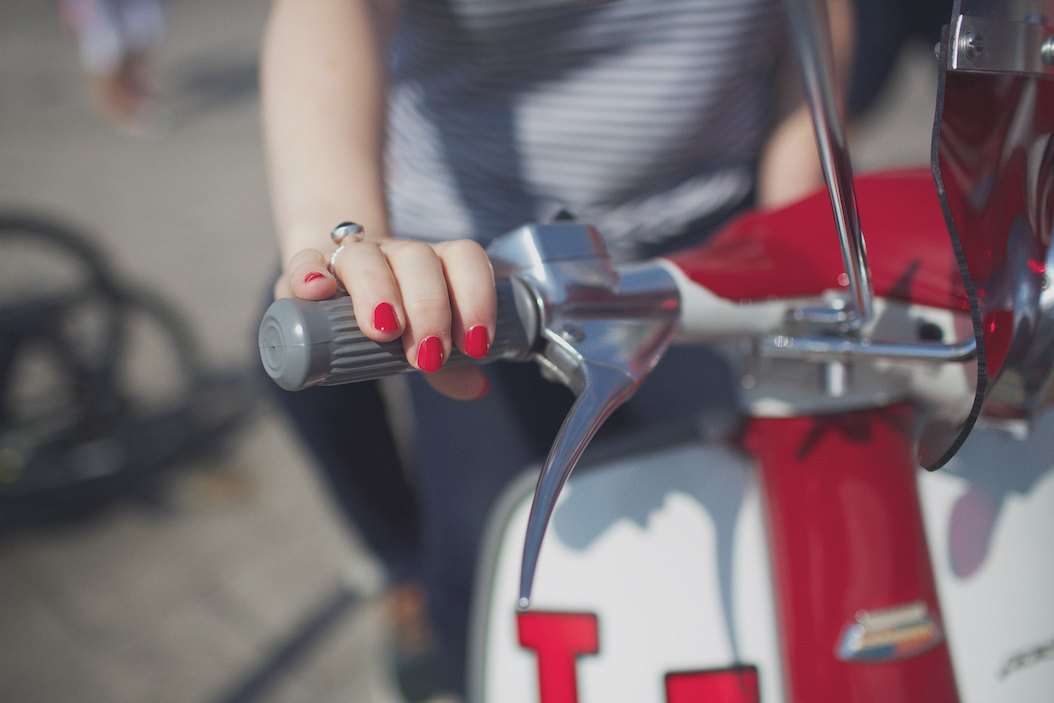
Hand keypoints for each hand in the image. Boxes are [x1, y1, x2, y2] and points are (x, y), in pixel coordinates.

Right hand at [274, 238, 494, 399]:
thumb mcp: (423, 340)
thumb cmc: (393, 319)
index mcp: (435, 264)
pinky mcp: (307, 267)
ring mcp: (351, 256)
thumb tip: (477, 387)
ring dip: (377, 291)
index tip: (475, 344)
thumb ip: (450, 366)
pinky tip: (319, 291)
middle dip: (428, 307)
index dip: (475, 297)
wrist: (338, 288)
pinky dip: (309, 273)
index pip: (463, 258)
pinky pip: (305, 260)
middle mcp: (396, 253)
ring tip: (384, 331)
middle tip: (429, 355)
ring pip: (365, 257)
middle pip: (417, 259)